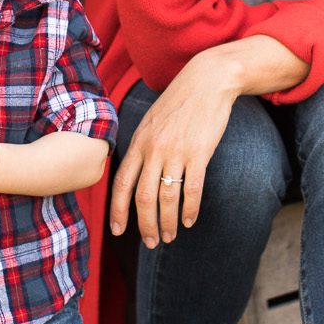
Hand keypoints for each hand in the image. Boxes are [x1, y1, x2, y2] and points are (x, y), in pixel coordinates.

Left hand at [108, 55, 237, 248]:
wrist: (206, 81)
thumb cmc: (179, 103)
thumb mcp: (151, 122)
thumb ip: (142, 147)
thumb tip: (134, 174)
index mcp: (139, 143)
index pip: (122, 183)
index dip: (118, 211)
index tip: (117, 231)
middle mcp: (153, 149)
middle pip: (143, 197)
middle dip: (145, 225)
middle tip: (151, 242)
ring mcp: (176, 151)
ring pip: (167, 197)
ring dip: (167, 222)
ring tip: (169, 236)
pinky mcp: (199, 152)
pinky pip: (192, 189)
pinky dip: (189, 209)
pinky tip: (189, 221)